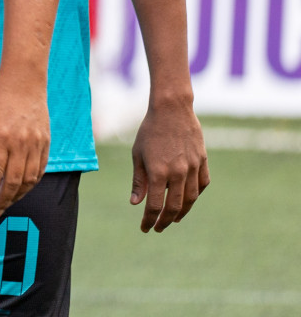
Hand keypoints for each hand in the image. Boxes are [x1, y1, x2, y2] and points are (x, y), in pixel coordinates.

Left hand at [0, 70, 48, 216]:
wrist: (24, 81)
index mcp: (2, 138)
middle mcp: (22, 144)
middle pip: (14, 182)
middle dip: (3, 201)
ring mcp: (37, 144)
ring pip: (29, 179)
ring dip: (18, 195)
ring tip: (6, 203)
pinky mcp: (46, 143)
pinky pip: (40, 169)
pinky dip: (31, 183)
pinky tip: (21, 189)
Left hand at [130, 98, 209, 232]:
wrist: (171, 110)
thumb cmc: (149, 131)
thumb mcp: (137, 155)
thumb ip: (138, 181)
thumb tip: (136, 204)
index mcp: (158, 172)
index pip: (154, 205)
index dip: (149, 220)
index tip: (145, 228)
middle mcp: (178, 173)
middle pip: (174, 207)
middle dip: (165, 221)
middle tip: (158, 228)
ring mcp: (193, 168)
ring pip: (191, 199)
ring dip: (182, 212)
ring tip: (173, 219)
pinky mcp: (203, 161)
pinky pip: (202, 184)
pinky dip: (195, 195)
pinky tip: (188, 199)